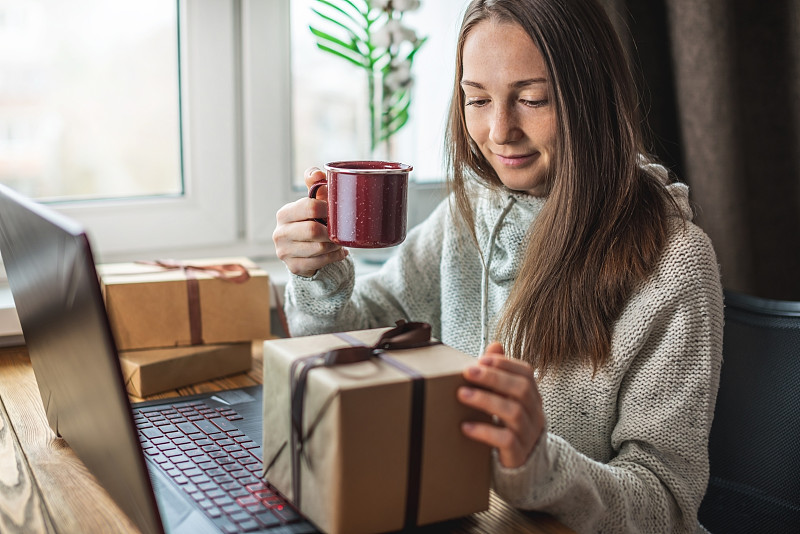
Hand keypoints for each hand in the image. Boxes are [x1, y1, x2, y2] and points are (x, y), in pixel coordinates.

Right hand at [272, 166, 347, 276]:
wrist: (304, 252)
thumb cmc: (312, 222)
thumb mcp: (314, 203)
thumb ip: (315, 185)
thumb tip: (316, 173)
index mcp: (284, 213)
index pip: (310, 207)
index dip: (328, 209)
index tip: (337, 212)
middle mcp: (279, 233)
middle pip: (313, 230)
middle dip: (331, 231)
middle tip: (341, 230)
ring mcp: (284, 252)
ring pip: (319, 248)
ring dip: (335, 245)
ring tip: (340, 241)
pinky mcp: (293, 267)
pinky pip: (320, 262)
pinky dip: (334, 257)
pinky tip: (338, 252)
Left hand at [458, 342, 544, 467]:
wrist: (524, 468)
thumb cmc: (509, 426)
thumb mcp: (506, 399)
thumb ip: (500, 374)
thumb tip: (494, 345)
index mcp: (532, 397)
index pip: (526, 373)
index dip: (506, 364)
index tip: (483, 359)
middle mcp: (535, 413)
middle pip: (522, 390)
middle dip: (494, 378)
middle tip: (468, 372)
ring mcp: (529, 434)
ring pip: (514, 413)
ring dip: (486, 401)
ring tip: (462, 395)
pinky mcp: (519, 454)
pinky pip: (506, 440)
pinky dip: (485, 431)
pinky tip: (466, 426)